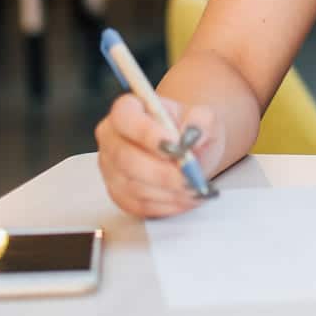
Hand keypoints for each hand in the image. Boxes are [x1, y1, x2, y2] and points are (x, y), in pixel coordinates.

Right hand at [96, 93, 224, 218]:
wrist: (191, 150)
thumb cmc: (190, 130)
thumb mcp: (205, 117)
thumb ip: (201, 120)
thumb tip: (191, 135)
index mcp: (127, 109)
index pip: (125, 118)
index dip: (148, 134)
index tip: (176, 148)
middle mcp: (112, 137)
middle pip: (125, 158)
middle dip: (161, 173)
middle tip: (190, 179)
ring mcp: (111, 168)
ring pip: (132, 185)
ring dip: (166, 192)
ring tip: (194, 191)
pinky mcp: (118, 193)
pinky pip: (137, 205)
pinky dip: (164, 206)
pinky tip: (184, 200)